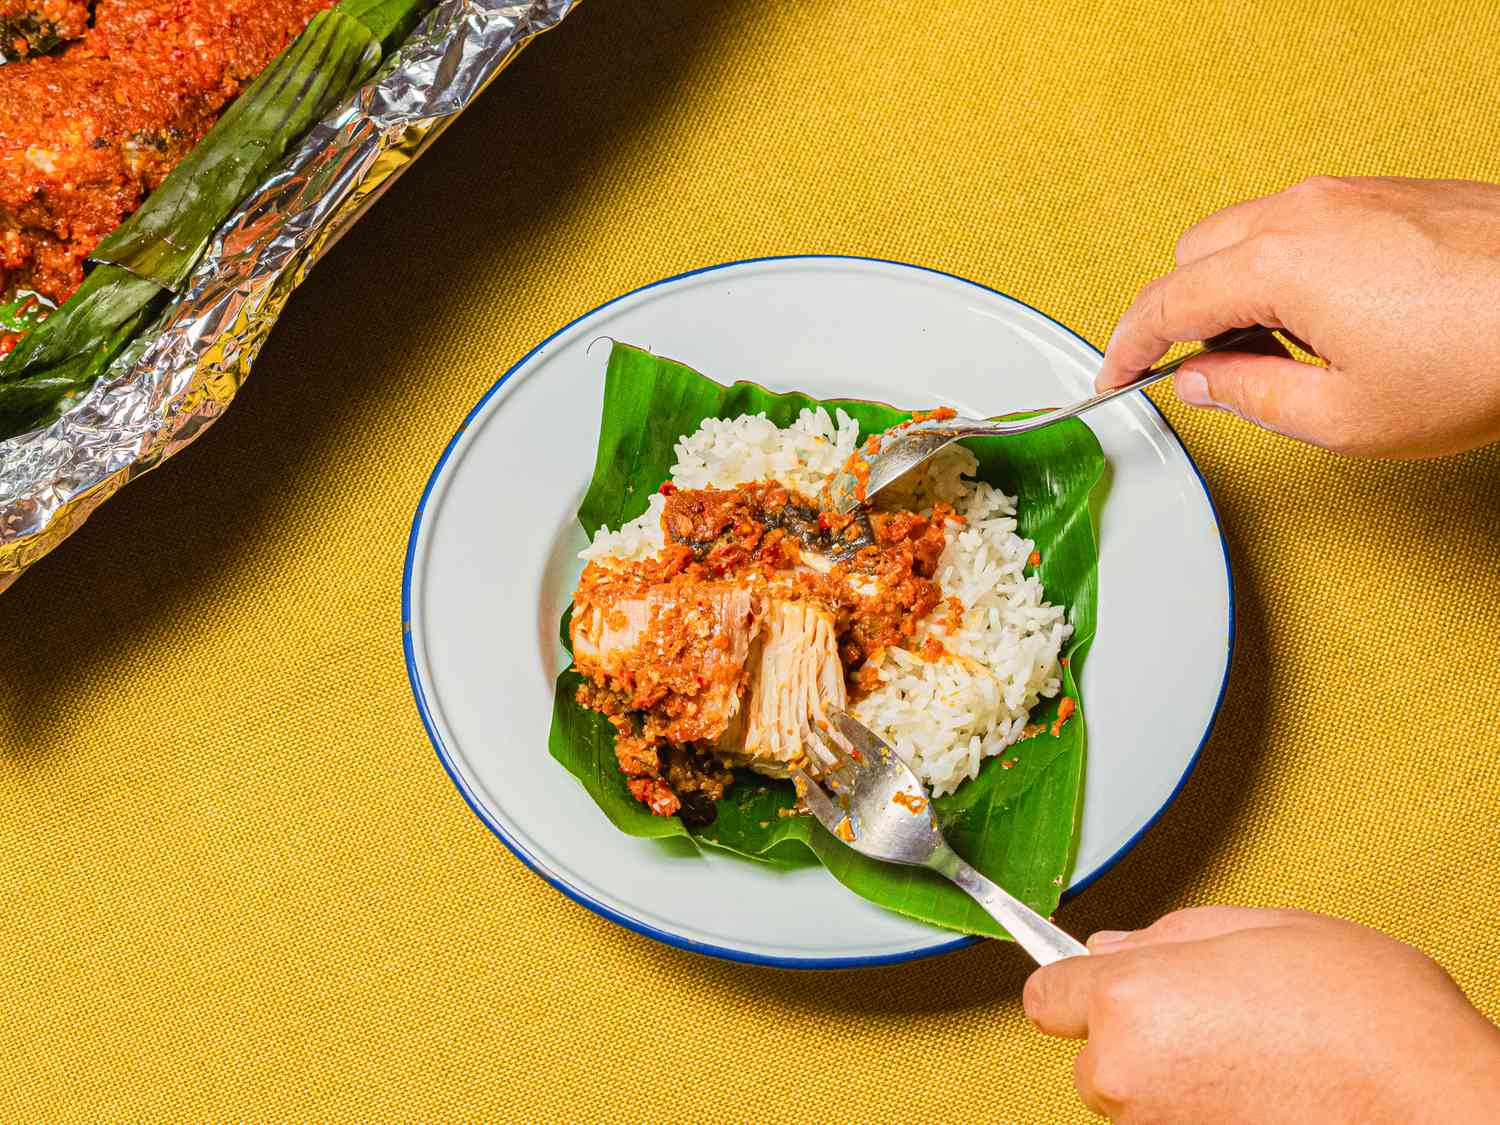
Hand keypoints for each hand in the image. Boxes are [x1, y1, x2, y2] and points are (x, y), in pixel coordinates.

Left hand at [1023, 906, 1499, 1123]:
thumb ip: (1170, 935)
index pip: (1047, 994)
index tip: (1101, 982)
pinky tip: (1264, 1091)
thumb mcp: (1265, 929)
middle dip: (1139, 1032)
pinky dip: (1204, 1111)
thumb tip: (1111, 945)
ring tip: (1257, 1054)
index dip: (1079, 983)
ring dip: (1175, 1075)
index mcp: (1132, 1000)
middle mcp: (1127, 1074)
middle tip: (1219, 1014)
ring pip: (1138, 1094)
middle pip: (1096, 1051)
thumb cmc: (1369, 1017)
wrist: (1440, 1108)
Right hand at [1097, 176, 1499, 457]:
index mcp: (1277, 263)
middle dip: (1183, 314)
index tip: (1112, 378)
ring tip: (1283, 354)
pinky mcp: (1392, 193)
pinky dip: (1286, 268)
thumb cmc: (1482, 358)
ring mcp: (1352, 194)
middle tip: (1207, 373)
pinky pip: (1303, 223)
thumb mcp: (1343, 416)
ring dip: (1237, 291)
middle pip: (1195, 255)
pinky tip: (1332, 320)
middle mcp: (1305, 212)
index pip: (1164, 303)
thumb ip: (1249, 396)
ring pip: (1247, 233)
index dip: (1125, 348)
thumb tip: (1202, 380)